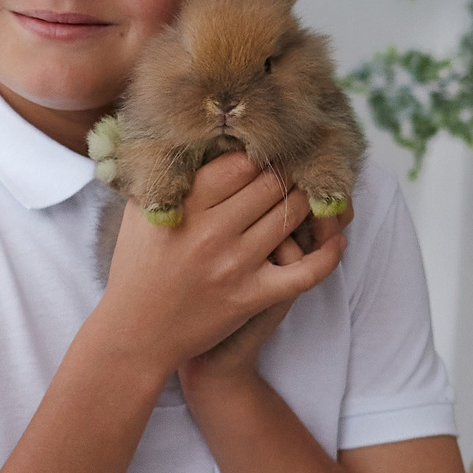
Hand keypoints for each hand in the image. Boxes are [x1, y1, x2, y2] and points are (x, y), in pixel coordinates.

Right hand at [97, 154, 344, 376]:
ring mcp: (235, 265)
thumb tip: (198, 139)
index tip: (264, 154)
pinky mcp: (252, 297)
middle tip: (291, 171)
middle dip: (284, 174)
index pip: (241, 161)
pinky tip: (336, 239)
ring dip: (306, 203)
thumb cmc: (138, 266)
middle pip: (270, 184)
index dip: (258, 154)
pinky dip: (328, 254)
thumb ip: (168, 177)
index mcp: (185, 204)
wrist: (136, 332)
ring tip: (308, 196)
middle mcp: (212, 231)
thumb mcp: (141, 213)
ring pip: (291, 216)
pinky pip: (307, 272)